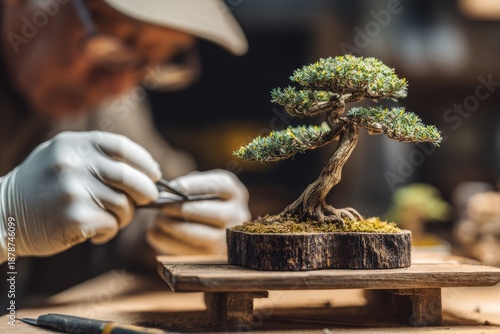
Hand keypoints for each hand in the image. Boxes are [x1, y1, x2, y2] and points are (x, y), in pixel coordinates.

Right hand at [0, 131, 160, 260]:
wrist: (2, 216)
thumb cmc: (41, 188)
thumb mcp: (61, 157)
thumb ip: (97, 157)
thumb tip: (146, 170)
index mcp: (74, 144)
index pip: (122, 147)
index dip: (145, 162)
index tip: (155, 174)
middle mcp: (74, 163)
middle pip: (131, 177)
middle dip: (147, 191)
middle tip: (147, 199)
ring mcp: (74, 189)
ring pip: (124, 205)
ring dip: (123, 216)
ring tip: (107, 219)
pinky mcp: (75, 216)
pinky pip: (111, 225)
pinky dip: (109, 232)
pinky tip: (94, 231)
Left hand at [146, 170, 250, 254]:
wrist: (213, 228)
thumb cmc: (201, 201)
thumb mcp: (201, 188)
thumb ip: (188, 187)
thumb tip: (166, 193)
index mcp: (236, 193)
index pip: (220, 185)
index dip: (196, 185)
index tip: (174, 187)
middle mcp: (238, 215)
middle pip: (211, 212)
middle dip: (183, 208)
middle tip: (162, 206)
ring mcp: (228, 239)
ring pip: (199, 234)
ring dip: (174, 226)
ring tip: (158, 219)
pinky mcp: (213, 257)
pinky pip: (188, 251)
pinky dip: (167, 241)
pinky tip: (154, 233)